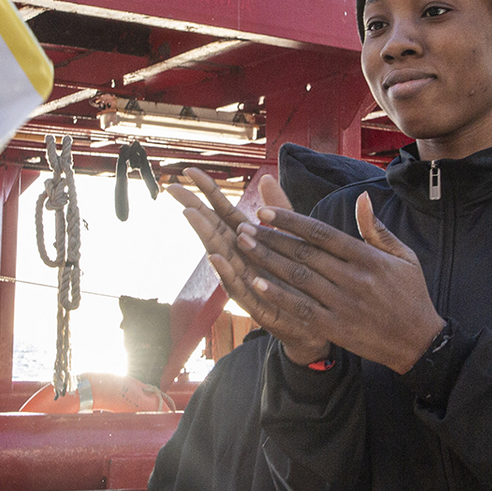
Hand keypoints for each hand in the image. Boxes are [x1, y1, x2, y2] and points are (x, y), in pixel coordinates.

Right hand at [167, 168, 332, 365]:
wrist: (318, 320)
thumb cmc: (300, 277)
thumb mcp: (292, 236)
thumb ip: (279, 208)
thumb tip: (266, 176)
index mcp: (250, 241)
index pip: (224, 211)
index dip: (209, 190)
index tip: (190, 170)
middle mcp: (243, 259)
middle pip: (214, 229)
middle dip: (194, 208)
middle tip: (173, 188)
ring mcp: (246, 280)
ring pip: (221, 254)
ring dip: (205, 234)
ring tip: (189, 213)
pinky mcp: (257, 302)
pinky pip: (238, 286)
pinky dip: (225, 271)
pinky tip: (214, 256)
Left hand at [236, 191, 444, 373]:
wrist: (419, 343)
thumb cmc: (411, 294)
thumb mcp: (404, 257)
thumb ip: (377, 229)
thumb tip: (362, 198)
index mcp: (368, 258)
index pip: (321, 234)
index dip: (291, 221)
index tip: (265, 212)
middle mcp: (353, 279)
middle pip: (303, 254)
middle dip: (270, 238)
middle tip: (243, 226)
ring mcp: (343, 304)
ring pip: (298, 278)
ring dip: (267, 261)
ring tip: (244, 246)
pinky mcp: (336, 327)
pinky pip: (301, 308)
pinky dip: (278, 296)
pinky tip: (256, 283)